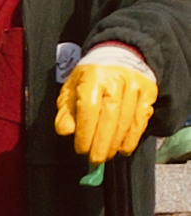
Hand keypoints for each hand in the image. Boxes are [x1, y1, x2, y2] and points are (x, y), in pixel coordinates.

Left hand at [56, 47, 158, 164]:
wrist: (120, 55)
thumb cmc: (90, 78)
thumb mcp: (70, 89)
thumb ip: (65, 111)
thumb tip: (66, 132)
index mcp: (93, 77)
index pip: (89, 108)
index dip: (85, 132)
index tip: (81, 149)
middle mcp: (117, 80)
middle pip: (110, 116)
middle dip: (101, 142)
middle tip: (95, 160)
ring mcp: (136, 85)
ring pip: (127, 119)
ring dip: (116, 143)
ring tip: (107, 156)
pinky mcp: (149, 92)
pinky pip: (142, 118)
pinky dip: (133, 137)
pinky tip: (123, 149)